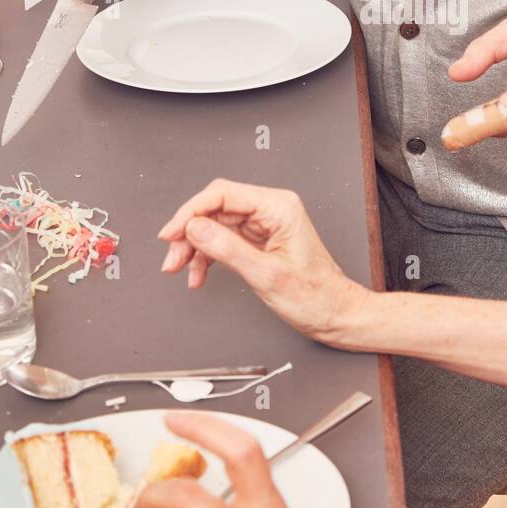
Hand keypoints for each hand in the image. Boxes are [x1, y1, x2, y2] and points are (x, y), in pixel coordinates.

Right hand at [158, 180, 367, 346]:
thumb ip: (227, 249)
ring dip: (195, 247)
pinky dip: (208, 256)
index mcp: (279, 207)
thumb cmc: (315, 296)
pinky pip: (225, 239)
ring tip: (182, 270)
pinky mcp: (260, 239)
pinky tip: (198, 274)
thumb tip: (195, 228)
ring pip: (216, 225)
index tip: (171, 233)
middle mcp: (272, 209)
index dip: (190, 211)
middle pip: (215, 208)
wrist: (335, 314)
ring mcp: (265, 224)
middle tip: (172, 258)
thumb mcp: (265, 274)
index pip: (222, 193)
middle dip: (189, 233)